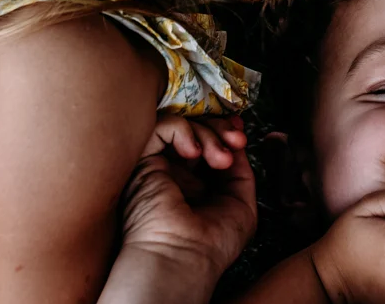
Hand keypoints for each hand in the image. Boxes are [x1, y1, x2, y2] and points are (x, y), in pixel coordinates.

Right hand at [118, 114, 257, 286]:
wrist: (183, 260)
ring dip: (208, 134)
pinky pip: (161, 126)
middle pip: (197, 129)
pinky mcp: (143, 161)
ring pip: (182, 125)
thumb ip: (241, 173)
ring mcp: (159, 166)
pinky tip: (194, 153)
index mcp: (195, 184)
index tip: (240, 134)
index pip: (208, 143)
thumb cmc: (211, 246)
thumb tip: (238, 145)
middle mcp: (176, 173)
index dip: (224, 131)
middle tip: (236, 140)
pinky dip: (183, 130)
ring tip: (220, 159)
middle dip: (221, 129)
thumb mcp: (241, 206)